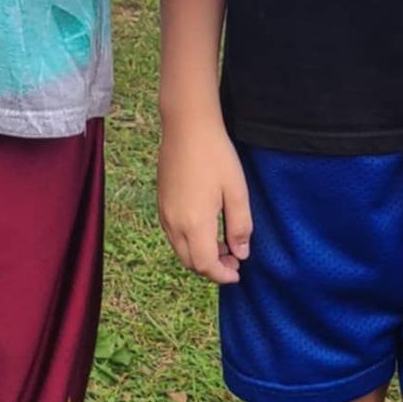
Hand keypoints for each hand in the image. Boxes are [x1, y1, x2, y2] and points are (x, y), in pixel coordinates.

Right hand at [157, 120, 251, 283]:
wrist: (187, 126)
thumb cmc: (215, 155)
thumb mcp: (237, 191)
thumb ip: (240, 226)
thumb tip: (241, 254)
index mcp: (194, 224)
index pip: (206, 265)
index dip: (222, 275)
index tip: (238, 273)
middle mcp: (174, 223)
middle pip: (190, 262)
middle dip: (211, 268)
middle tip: (233, 259)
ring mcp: (164, 212)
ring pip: (180, 249)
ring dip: (200, 255)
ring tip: (222, 244)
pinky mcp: (161, 202)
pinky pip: (173, 234)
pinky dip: (189, 241)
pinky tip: (206, 228)